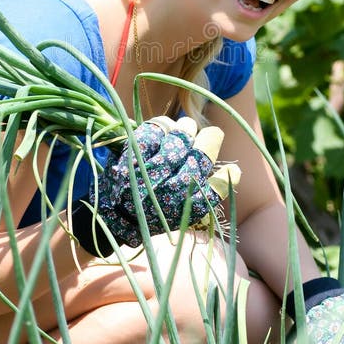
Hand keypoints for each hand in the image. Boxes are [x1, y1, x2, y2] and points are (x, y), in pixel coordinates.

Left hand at [90, 115, 238, 249]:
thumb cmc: (151, 212)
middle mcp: (171, 192)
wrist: (110, 218)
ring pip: (181, 140)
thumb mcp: (181, 214)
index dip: (226, 176)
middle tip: (205, 134)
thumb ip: (204, 195)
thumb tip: (233, 172)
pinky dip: (163, 126)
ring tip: (185, 129)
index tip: (231, 168)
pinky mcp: (131, 158)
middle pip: (201, 156)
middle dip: (208, 139)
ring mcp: (150, 174)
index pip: (216, 188)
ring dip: (186, 129)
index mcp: (185, 209)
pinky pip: (155, 131)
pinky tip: (165, 129)